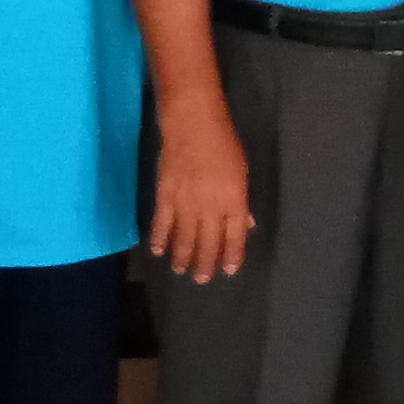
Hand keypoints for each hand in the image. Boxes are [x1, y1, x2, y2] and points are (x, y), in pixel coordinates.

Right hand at [147, 105, 255, 283]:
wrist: (193, 123)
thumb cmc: (224, 143)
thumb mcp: (242, 172)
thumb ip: (241, 201)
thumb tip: (244, 225)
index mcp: (233, 200)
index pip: (235, 236)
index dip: (232, 255)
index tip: (228, 270)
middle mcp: (210, 207)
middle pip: (208, 243)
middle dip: (206, 264)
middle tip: (202, 279)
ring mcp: (186, 203)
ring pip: (184, 238)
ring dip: (183, 257)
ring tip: (181, 271)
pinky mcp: (165, 195)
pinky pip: (162, 223)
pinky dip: (160, 239)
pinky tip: (159, 251)